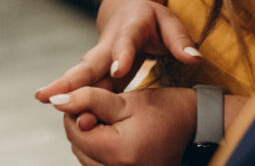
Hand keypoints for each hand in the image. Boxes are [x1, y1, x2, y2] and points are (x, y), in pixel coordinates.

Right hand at [36, 0, 198, 99]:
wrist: (124, 9)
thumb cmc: (151, 18)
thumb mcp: (170, 21)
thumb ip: (180, 39)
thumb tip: (194, 58)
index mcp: (130, 28)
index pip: (126, 43)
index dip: (122, 56)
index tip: (118, 70)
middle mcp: (109, 43)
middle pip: (91, 62)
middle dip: (73, 78)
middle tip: (54, 90)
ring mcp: (100, 58)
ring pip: (81, 74)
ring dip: (63, 86)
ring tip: (43, 98)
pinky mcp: (97, 70)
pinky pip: (84, 84)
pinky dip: (71, 95)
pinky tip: (57, 109)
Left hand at [52, 86, 196, 165]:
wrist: (197, 129)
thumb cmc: (166, 111)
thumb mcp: (126, 100)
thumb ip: (89, 100)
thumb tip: (57, 101)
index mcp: (120, 153)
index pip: (75, 133)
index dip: (75, 111)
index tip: (88, 96)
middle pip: (78, 147)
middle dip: (81, 123)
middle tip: (100, 106)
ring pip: (86, 157)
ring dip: (89, 136)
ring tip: (110, 118)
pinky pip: (99, 164)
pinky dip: (100, 147)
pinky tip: (113, 133)